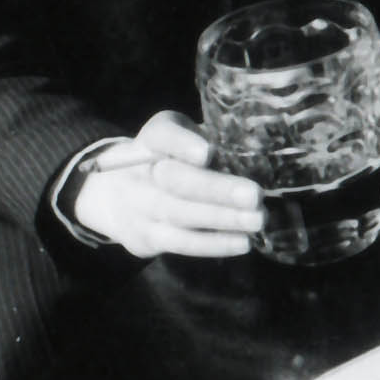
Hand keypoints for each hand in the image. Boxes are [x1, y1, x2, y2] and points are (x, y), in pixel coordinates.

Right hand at [66, 110, 264, 258]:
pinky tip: (242, 241)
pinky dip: (213, 244)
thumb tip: (266, 150)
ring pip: (180, 214)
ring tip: (257, 220)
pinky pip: (181, 243)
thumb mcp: (182, 138)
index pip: (162, 136)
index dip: (182, 144)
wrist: (114, 195)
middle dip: (215, 189)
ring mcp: (140, 206)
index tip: (207, 152)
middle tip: (254, 195)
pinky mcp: (147, 237)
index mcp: (153, 139)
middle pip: (175, 180)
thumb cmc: (169, 160)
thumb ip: (213, 139)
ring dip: (222, 219)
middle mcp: (141, 170)